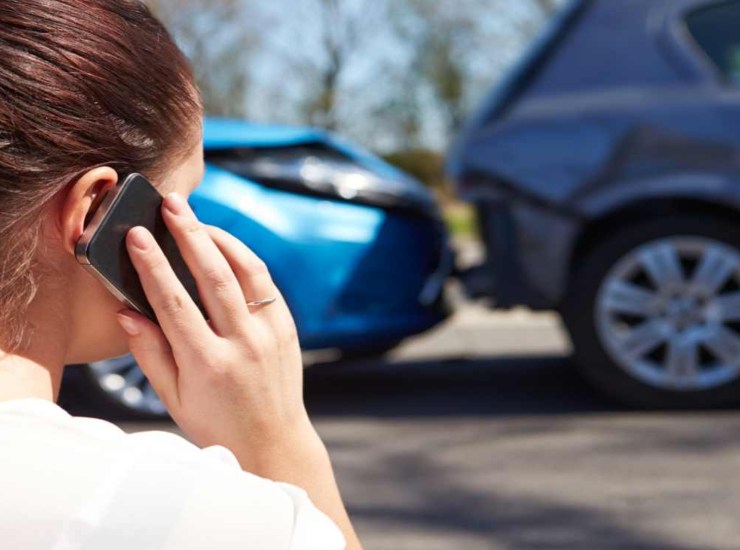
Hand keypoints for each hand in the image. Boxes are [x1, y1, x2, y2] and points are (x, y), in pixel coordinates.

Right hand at [116, 192, 312, 467]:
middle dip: (190, 234)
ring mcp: (270, 334)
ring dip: (220, 238)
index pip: (175, 303)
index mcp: (208, 364)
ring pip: (247, 271)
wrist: (273, 441)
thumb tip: (127, 310)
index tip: (138, 236)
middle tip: (172, 203)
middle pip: (214, 276)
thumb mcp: (173, 398)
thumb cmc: (216, 422)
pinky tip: (223, 245)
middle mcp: (243, 344)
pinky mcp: (286, 327)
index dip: (153, 266)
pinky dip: (243, 258)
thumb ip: (149, 353)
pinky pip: (264, 282)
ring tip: (196, 217)